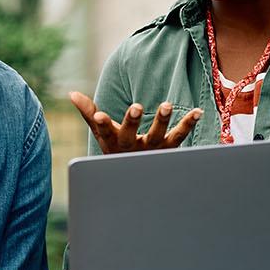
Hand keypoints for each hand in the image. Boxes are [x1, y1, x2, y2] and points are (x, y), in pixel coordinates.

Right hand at [69, 92, 201, 154]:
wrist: (137, 177)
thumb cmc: (117, 149)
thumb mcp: (102, 133)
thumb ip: (89, 113)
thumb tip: (71, 93)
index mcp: (112, 142)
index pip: (104, 132)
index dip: (101, 123)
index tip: (99, 115)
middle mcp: (132, 147)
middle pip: (130, 135)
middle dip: (132, 122)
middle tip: (136, 106)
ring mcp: (151, 149)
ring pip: (156, 136)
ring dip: (162, 121)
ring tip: (167, 104)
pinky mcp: (169, 148)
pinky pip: (179, 136)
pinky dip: (188, 124)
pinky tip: (197, 111)